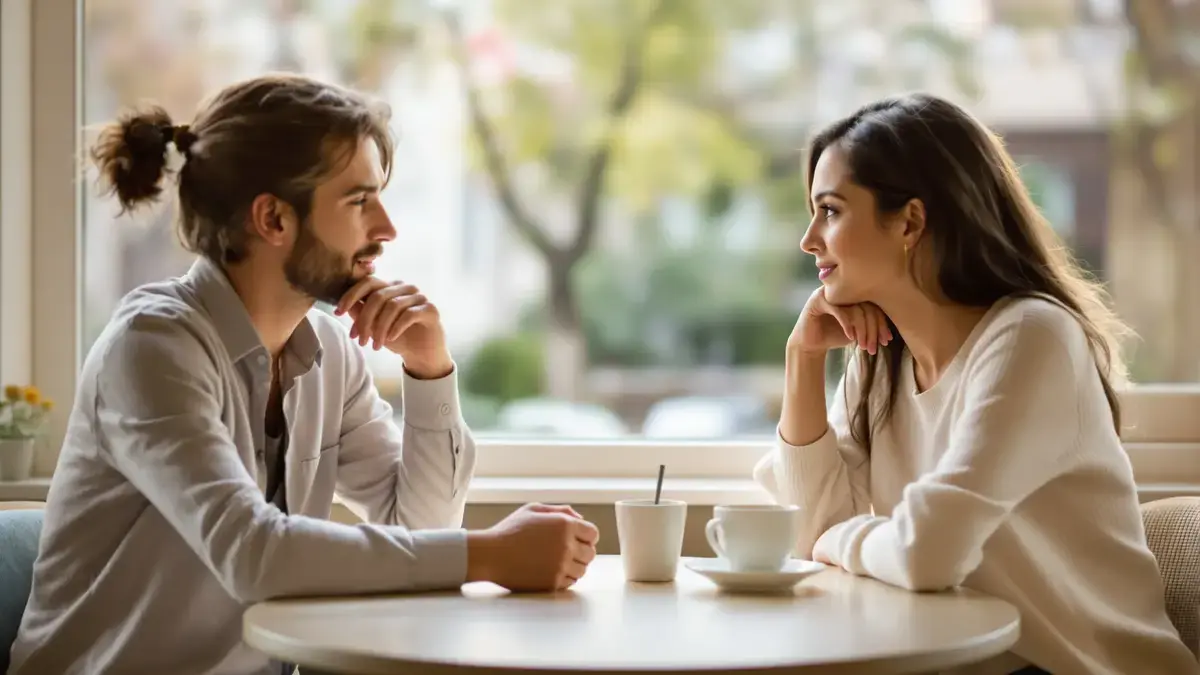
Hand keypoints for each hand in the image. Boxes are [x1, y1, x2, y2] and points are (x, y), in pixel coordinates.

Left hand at [335, 278, 452, 378]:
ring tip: (375, 346)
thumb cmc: (397, 337)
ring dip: (380, 328)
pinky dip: (395, 328)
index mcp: (390, 287)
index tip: (339, 312)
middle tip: (359, 340)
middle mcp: (405, 287)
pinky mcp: (430, 309)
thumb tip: (345, 306)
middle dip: (365, 319)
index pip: (368, 282)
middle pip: (378, 296)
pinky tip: (390, 339)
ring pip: (392, 306)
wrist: (422, 354)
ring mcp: (419, 297)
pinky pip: (408, 315)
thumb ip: (361, 313)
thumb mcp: (373, 327)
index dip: (351, 295)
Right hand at [466, 503, 599, 591]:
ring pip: (582, 570)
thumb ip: (559, 511)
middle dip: (582, 552)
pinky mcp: (552, 582)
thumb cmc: (509, 531)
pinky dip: (565, 578)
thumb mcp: (532, 510)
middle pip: (590, 553)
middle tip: (566, 551)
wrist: (490, 555)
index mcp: (564, 525)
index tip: (578, 539)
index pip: (593, 534)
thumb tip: (580, 517)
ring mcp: (560, 565)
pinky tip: (551, 570)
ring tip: (557, 561)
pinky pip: (570, 582)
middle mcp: (566, 545)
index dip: (586, 536)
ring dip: (574, 566)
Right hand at [788, 287, 892, 356]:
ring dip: (862, 330)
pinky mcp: (817, 300)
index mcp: (855, 292)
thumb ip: (870, 324)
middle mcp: (844, 289)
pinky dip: (847, 324)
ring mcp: (830, 293)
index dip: (882, 323)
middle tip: (874, 347)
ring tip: (863, 346)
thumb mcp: (858, 330)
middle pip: (867, 305)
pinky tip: (851, 337)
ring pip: (854, 308)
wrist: (811, 344)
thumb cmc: (835, 336)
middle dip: (873, 329)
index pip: (875, 304)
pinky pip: (838, 310)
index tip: (886, 340)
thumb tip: (891, 331)